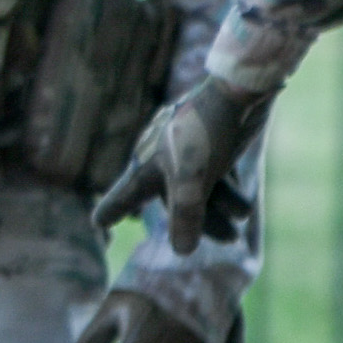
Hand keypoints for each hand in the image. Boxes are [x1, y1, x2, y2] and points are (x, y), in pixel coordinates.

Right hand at [95, 77, 264, 253]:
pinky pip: (213, 174)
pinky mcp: (211, 142)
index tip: (99, 223)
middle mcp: (162, 157)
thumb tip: (182, 251)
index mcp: (147, 164)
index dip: (113, 210)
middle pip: (174, 200)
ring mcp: (187, 149)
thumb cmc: (205, 132)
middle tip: (230, 239)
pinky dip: (226, 189)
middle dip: (200, 222)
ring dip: (221, 208)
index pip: (124, 195)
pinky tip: (242, 198)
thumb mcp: (192, 178)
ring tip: (243, 222)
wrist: (236, 91)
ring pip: (199, 188)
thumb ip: (186, 216)